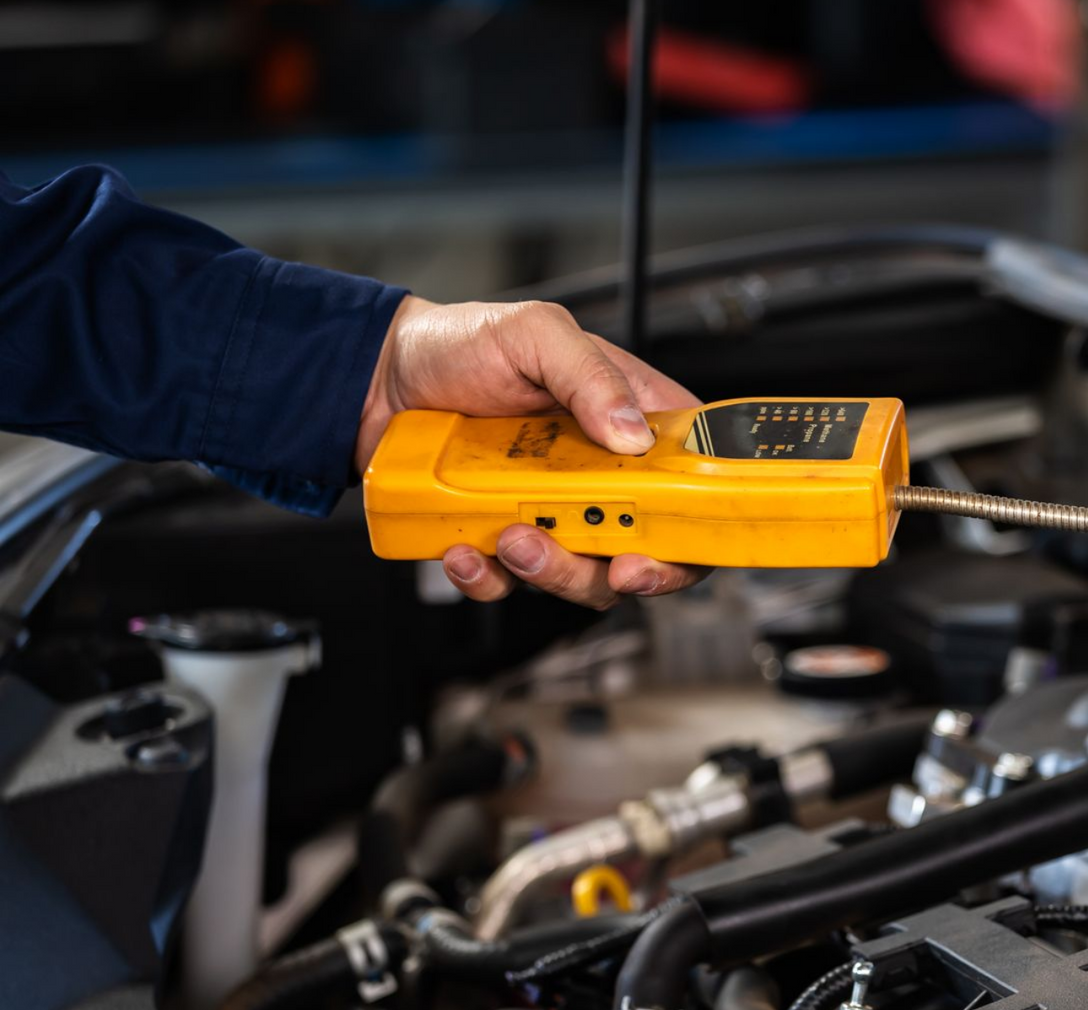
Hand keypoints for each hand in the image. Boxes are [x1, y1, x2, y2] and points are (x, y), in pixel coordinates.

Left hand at [358, 296, 710, 608]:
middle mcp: (599, 475)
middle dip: (628, 570)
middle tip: (608, 565)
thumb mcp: (535, 333)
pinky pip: (508, 582)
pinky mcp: (500, 537)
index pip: (693, 481)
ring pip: (582, 576)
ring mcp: (550, 511)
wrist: (375, 377)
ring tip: (511, 538)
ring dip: (554, 572)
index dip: (696, 526)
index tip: (668, 543)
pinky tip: (464, 551)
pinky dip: (488, 579)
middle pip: (646, 547)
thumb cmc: (460, 343)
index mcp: (629, 421)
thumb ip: (590, 375)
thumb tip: (632, 434)